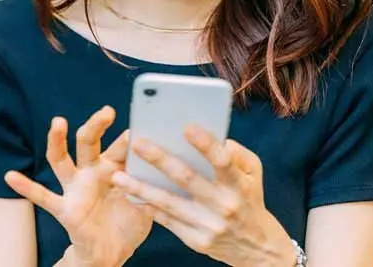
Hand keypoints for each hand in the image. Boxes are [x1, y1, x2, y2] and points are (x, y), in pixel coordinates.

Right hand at [5, 106, 152, 266]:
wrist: (112, 253)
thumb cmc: (128, 223)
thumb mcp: (146, 203)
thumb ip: (150, 185)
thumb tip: (160, 168)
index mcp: (113, 168)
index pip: (120, 147)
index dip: (130, 138)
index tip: (141, 125)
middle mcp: (91, 173)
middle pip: (88, 143)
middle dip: (95, 125)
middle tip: (106, 112)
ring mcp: (75, 189)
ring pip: (62, 160)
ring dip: (58, 141)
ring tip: (58, 122)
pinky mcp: (65, 209)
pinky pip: (43, 197)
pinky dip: (26, 187)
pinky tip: (10, 175)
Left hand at [110, 125, 294, 266]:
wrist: (255, 246)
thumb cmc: (247, 198)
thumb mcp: (253, 173)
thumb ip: (238, 153)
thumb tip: (217, 137)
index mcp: (237, 184)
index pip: (222, 161)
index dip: (205, 144)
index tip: (186, 127)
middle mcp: (223, 204)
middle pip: (187, 179)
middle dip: (160, 160)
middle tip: (137, 143)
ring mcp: (209, 225)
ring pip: (169, 202)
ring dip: (141, 188)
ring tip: (117, 176)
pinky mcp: (196, 240)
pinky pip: (167, 220)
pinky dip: (148, 207)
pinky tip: (129, 195)